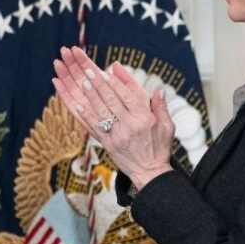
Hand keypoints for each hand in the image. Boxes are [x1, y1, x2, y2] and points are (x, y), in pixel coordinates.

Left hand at [51, 46, 175, 189]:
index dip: (115, 83)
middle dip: (99, 84)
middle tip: (89, 70)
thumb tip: (160, 89)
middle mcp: (130, 126)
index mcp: (145, 119)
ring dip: (90, 96)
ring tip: (82, 82)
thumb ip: (161, 106)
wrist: (150, 172)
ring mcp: (117, 136)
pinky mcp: (108, 145)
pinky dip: (86, 116)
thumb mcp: (167, 126)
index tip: (106, 71)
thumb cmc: (159, 147)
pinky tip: (78, 105)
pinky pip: (94, 128)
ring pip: (101, 112)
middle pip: (112, 101)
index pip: (127, 96)